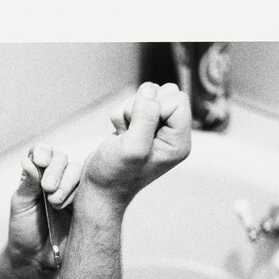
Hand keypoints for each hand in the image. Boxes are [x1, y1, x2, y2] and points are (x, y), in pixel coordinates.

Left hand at [7, 143, 82, 269]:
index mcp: (36, 175)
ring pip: (77, 171)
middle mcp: (55, 178)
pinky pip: (89, 187)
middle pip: (61, 159)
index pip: (42, 153)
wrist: (38, 258)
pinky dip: (78, 192)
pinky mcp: (85, 202)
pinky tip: (70, 205)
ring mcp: (72, 190)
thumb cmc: (25, 231)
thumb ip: (27, 183)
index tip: (41, 161)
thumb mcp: (21, 205)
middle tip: (47, 189)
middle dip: (55, 170)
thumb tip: (28, 160)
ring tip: (56, 204)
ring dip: (67, 183)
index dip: (44, 152)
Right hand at [82, 82, 191, 208]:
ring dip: (129, 111)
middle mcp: (171, 134)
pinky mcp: (140, 126)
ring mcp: (156, 129)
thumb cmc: (115, 174)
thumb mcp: (132, 147)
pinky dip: (121, 116)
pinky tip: (120, 135)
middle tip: (131, 131)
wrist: (99, 188)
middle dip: (141, 106)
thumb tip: (150, 90)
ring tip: (124, 135)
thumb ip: (145, 117)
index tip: (140, 129)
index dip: (155, 107)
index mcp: (179, 141)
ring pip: (147, 96)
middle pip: (164, 93)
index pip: (178, 100)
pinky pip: (133, 104)